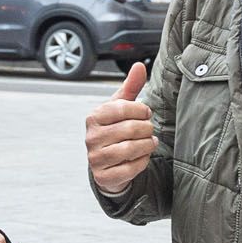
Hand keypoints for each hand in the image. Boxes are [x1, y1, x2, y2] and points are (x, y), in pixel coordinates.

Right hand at [85, 61, 154, 190]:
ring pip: (131, 149)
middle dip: (146, 129)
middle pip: (130, 129)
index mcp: (94, 117)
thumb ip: (131, 87)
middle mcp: (91, 137)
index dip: (141, 110)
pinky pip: (130, 168)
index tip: (146, 114)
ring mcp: (95, 158)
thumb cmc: (115, 129)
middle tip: (149, 130)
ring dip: (147, 145)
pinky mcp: (104, 176)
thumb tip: (139, 65)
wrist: (106, 162)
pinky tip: (142, 156)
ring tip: (150, 142)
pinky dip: (142, 162)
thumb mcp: (121, 108)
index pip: (124, 108)